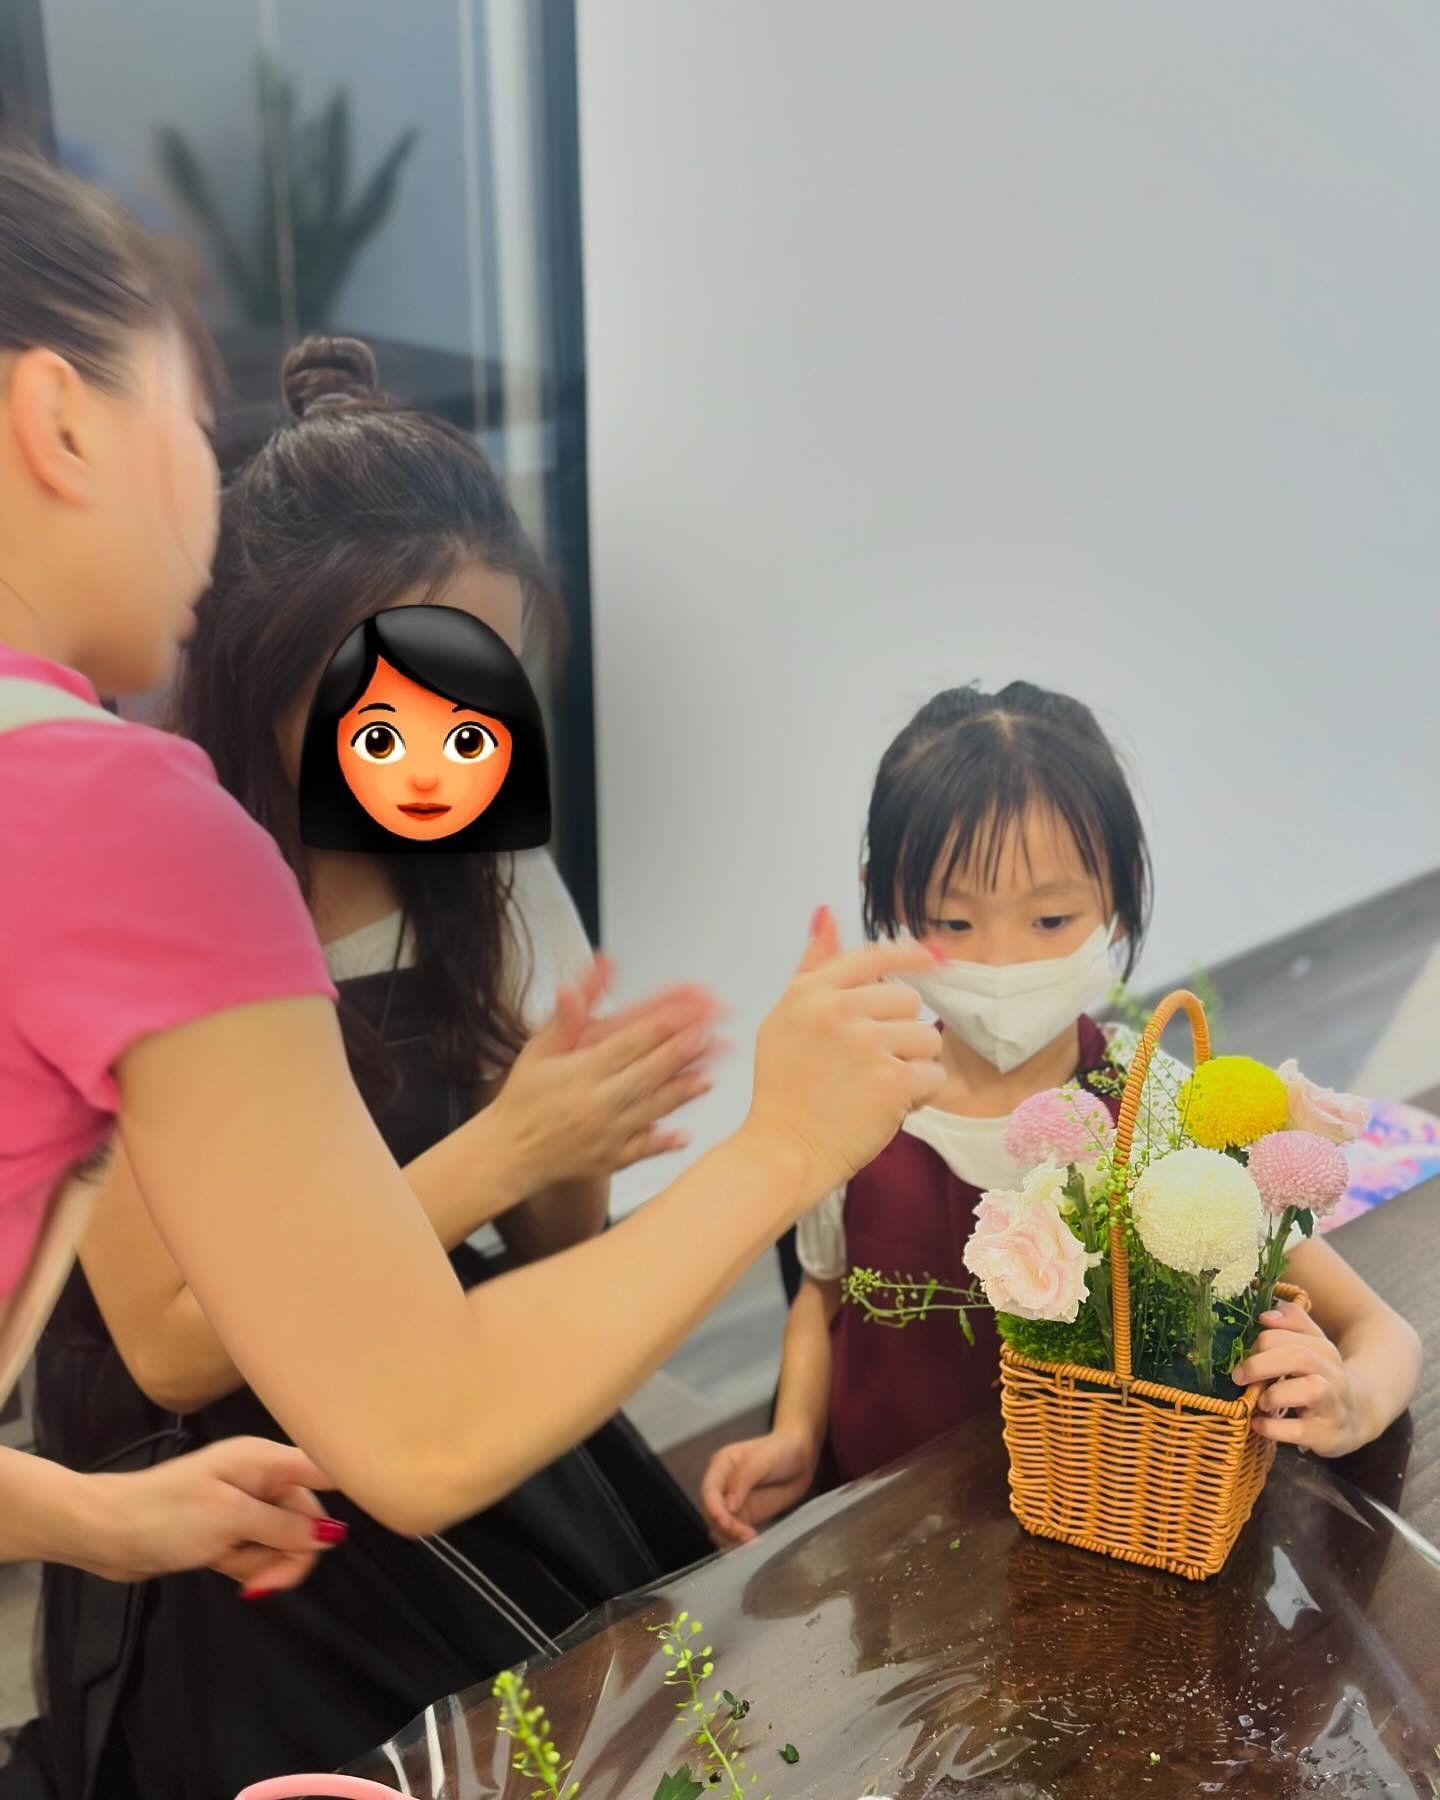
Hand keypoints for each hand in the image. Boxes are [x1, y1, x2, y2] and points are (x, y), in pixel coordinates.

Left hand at [73, 1438, 340, 1593]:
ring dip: (265, 1564)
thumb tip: (333, 1534)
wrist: (104, 1533)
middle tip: (262, 1581)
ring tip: (231, 1568)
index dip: (350, 1488)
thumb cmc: (165, 1515)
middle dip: (291, 1552)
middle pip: (306, 1517)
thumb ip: (284, 1526)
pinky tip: (226, 1570)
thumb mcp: (230, 1520)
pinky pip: (259, 1553)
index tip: (355, 1527)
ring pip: (284, 1540)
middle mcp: (260, 1479)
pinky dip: (248, 1567)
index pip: (325, 1468)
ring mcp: (243, 1507)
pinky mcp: (227, 1533)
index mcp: (265, 1461)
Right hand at [489, 964, 724, 1187]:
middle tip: (709, 1035)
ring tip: (709, 1077)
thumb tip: (572, 987)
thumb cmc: (522, 1099)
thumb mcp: (538, 1052)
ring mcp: (606, 1133)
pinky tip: (684, 1134)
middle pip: (648, 1073)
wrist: (507, 1153)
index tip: (685, 1012)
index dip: (659, 1027)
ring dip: (682, 1092)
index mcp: (580, 1073)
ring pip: (652, 1109)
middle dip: (682, 1052)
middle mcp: (596, 1103)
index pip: (628, 1044)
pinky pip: (643, 1149)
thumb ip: (563, 1019)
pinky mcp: (609, 1159)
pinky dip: (664, 1142)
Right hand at [700, 1429, 817, 1547]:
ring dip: (731, 1538)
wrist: (801, 1459)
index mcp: (721, 1465)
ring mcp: (732, 1504)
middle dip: (725, 1527)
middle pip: (711, 1513)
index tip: (726, 1522)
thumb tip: (728, 1507)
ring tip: (752, 1541)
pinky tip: (753, 1544)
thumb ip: (743, 1479)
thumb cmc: (782, 1450)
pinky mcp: (744, 1517)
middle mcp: (722, 1485)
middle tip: (746, 1536)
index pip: (708, 1491)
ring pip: (719, 1527)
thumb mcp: (763, 1459)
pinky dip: (738, 1543)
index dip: (714, 1509)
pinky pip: (733, 1534)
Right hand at [742, 907, 945, 1192]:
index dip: (911, 957)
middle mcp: (838, 1010)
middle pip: (907, 1001)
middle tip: (869, 1063)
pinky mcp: (891, 1080)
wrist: (783, 1149)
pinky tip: (890, 1105)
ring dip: (913, 1064)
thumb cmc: (784, 1089)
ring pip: (926, 1038)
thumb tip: (826, 913)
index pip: (875, 956)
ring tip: (878, 1085)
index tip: (935, 959)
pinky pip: (933, 1075)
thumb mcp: (784, 1018)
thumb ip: (812, 968)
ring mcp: (866, 1044)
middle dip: (900, 1032)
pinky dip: (920, 1095)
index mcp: (812, 992)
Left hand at [1232, 1301, 1365, 1456]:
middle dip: (1260, 1364)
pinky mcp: (1326, 1434)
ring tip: (1260, 1402)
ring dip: (1273, 1395)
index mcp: (1322, 1349)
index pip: (1286, 1335)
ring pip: (1310, 1390)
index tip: (1242, 1356)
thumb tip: (1265, 1316)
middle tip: (1239, 1377)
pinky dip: (1272, 1428)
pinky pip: (1298, 1430)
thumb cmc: (1322, 1377)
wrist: (1357, 1416)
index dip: (1258, 1344)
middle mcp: (1331, 1373)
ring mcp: (1332, 1405)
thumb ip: (1292, 1323)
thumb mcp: (1313, 1346)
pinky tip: (1259, 1424)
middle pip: (1298, 1357)